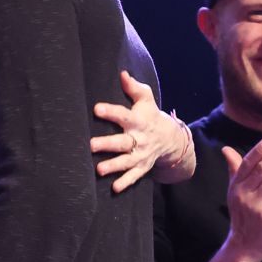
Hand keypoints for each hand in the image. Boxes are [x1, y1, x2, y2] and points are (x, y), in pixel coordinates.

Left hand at [91, 72, 190, 191]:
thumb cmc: (150, 115)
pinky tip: (114, 188)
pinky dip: (125, 182)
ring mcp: (141, 154)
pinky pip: (134, 176)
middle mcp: (139, 139)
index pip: (123, 115)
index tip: (96, 109)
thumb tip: (122, 74)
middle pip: (122, 142)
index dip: (110, 112)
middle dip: (107, 144)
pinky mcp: (142, 166)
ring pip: (127, 161)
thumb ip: (134, 87)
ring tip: (99, 170)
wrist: (170, 138)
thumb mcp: (145, 99)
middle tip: (91, 145)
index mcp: (138, 120)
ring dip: (113, 166)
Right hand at [222, 130, 261, 261]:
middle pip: (261, 169)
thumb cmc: (243, 217)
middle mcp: (243, 194)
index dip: (259, 151)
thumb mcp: (235, 193)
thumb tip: (226, 149)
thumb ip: (235, 170)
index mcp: (235, 186)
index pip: (247, 164)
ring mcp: (255, 205)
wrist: (244, 247)